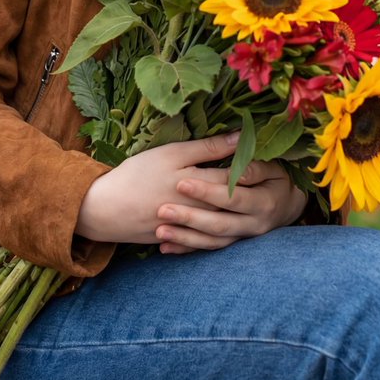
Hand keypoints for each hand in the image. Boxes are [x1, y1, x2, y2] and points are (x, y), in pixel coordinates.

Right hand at [75, 131, 304, 252]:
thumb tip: (239, 137)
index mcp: (196, 183)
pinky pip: (206, 243)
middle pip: (234, 203)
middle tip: (275, 180)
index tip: (273, 160)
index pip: (235, 178)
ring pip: (225, 225)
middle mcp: (197, 210)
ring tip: (259, 202)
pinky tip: (234, 228)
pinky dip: (222, 235)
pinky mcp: (181, 240)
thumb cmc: (137, 173)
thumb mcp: (171, 153)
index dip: (255, 169)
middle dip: (255, 193)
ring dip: (244, 215)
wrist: (104, 208)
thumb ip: (207, 147)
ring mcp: (190, 229)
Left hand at [156, 156, 306, 253]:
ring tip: (160, 232)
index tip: (182, 183)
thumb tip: (239, 170)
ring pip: (212, 242)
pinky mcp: (231, 243)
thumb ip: (254, 167)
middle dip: (190, 218)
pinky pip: (208, 250)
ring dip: (185, 238)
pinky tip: (165, 248)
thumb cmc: (276, 177)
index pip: (232, 198)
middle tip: (163, 210)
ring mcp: (242, 237)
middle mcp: (254, 225)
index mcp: (264, 203)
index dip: (208, 192)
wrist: (287, 204)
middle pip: (219, 224)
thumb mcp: (272, 167)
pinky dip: (187, 249)